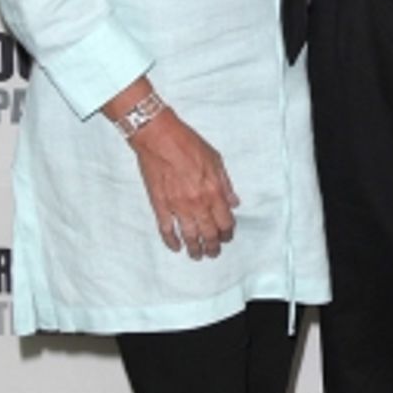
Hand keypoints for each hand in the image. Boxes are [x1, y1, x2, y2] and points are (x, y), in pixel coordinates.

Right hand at [129, 108, 238, 257]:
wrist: (159, 137)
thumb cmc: (187, 143)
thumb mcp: (215, 159)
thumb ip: (225, 184)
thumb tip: (233, 202)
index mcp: (213, 191)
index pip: (225, 221)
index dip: (227, 233)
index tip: (227, 236)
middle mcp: (197, 203)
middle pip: (209, 233)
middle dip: (213, 246)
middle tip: (213, 253)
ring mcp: (177, 206)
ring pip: (189, 236)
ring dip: (195, 249)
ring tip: (197, 255)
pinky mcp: (160, 205)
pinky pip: (166, 230)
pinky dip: (171, 241)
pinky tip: (176, 247)